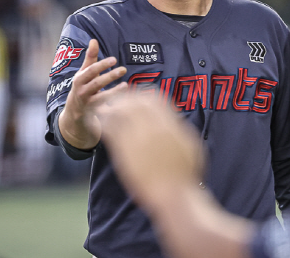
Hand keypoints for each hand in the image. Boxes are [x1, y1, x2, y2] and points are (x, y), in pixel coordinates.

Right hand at [59, 38, 127, 148]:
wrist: (74, 114)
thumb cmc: (82, 88)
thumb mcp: (83, 73)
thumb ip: (90, 58)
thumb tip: (94, 40)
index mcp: (80, 79)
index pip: (91, 70)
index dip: (102, 64)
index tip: (114, 59)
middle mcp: (82, 91)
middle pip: (96, 83)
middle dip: (109, 76)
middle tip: (123, 69)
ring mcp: (88, 104)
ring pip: (101, 98)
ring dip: (114, 92)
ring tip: (126, 85)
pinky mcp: (94, 114)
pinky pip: (105, 110)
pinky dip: (114, 106)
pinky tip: (126, 100)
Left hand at [94, 90, 204, 213]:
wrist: (173, 193)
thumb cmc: (186, 173)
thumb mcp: (190, 146)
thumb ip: (179, 129)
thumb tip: (175, 120)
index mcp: (168, 123)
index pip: (153, 99)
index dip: (143, 96)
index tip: (136, 98)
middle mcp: (152, 126)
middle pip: (134, 102)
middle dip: (124, 98)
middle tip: (117, 99)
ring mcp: (137, 138)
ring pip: (119, 113)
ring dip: (110, 107)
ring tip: (104, 108)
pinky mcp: (124, 151)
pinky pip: (110, 130)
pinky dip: (104, 123)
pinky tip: (99, 122)